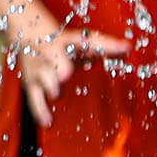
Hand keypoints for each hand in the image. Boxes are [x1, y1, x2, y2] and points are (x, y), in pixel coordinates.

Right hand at [9, 24, 127, 126]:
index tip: (120, 49)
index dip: (105, 46)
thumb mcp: (82, 41)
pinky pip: (34, 98)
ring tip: (55, 93)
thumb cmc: (62, 43)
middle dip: (59, 66)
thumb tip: (127, 48)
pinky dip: (40, 109)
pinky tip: (47, 121)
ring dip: (49, 85)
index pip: (87, 42)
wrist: (28, 35)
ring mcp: (40, 68)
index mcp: (69, 42)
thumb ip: (106, 46)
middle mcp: (52, 54)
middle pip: (55, 59)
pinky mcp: (31, 83)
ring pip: (43, 77)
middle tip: (64, 73)